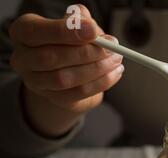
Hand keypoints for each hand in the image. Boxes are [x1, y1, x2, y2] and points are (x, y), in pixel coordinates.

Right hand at [9, 5, 123, 136]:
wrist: (70, 67)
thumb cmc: (71, 40)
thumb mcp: (74, 23)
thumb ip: (80, 20)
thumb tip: (90, 28)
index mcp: (22, 32)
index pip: (36, 32)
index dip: (65, 32)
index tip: (94, 31)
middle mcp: (22, 59)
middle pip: (51, 58)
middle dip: (86, 53)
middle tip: (112, 48)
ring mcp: (36, 82)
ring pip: (65, 79)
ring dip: (96, 69)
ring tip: (116, 59)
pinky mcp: (54, 98)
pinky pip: (79, 93)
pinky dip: (101, 83)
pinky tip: (115, 73)